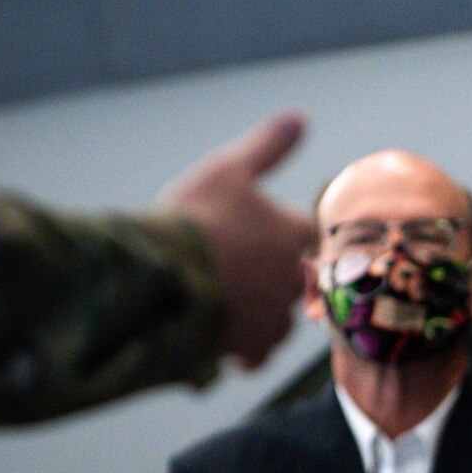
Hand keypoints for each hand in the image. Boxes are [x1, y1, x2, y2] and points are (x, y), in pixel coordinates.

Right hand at [159, 112, 314, 368]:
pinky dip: (243, 349)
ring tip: (227, 302)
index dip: (285, 230)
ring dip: (259, 313)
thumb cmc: (196, 217)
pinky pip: (256, 354)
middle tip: (237, 268)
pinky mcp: (249, 349)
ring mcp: (274, 317)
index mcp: (298, 236)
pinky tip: (223, 339)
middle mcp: (295, 280)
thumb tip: (300, 118)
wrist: (163, 276)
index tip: (260, 229)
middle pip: (295, 280)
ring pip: (279, 319)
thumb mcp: (229, 169)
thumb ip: (268, 147)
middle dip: (271, 276)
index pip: (308, 233)